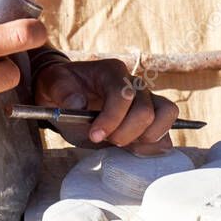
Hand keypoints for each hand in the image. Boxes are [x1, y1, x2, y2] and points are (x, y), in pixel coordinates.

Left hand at [34, 59, 178, 154]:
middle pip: (146, 110)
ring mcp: (147, 99)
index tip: (94, 135)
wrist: (67, 96)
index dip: (111, 119)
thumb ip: (62, 91)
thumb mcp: (53, 84)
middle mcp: (134, 83)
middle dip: (125, 133)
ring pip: (166, 114)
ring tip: (123, 144)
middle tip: (106, 140)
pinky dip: (155, 144)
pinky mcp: (151, 116)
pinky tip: (134, 149)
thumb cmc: (62, 88)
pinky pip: (167, 127)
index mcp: (112, 71)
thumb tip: (78, 104)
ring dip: (145, 137)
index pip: (124, 94)